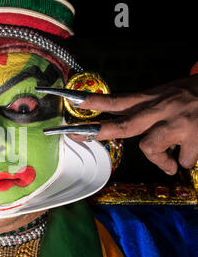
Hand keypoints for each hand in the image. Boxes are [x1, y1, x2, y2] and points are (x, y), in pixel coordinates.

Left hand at [71, 74, 197, 174]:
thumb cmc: (193, 94)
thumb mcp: (167, 93)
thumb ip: (145, 108)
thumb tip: (123, 124)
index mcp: (153, 98)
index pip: (117, 100)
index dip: (93, 103)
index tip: (71, 103)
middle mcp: (161, 109)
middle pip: (125, 124)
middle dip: (100, 131)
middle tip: (80, 134)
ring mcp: (178, 124)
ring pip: (150, 147)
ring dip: (158, 159)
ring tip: (169, 162)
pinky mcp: (195, 138)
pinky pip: (181, 160)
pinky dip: (182, 162)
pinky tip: (189, 156)